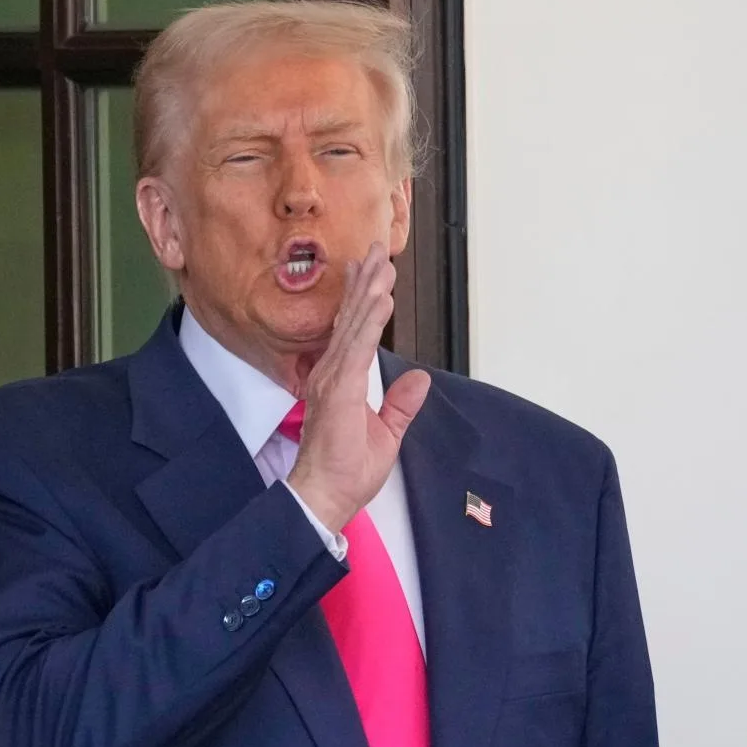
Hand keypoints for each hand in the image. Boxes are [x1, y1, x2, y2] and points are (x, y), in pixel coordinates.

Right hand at [287, 242, 430, 532]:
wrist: (327, 496)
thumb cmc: (347, 470)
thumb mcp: (386, 433)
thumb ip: (401, 404)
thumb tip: (420, 378)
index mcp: (340, 380)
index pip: (354, 331)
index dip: (363, 300)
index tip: (372, 272)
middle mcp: (332, 372)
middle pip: (352, 319)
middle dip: (366, 283)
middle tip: (378, 250)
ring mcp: (332, 378)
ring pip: (354, 325)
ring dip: (370, 292)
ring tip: (382, 263)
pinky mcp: (339, 389)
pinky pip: (357, 347)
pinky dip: (370, 321)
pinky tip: (380, 299)